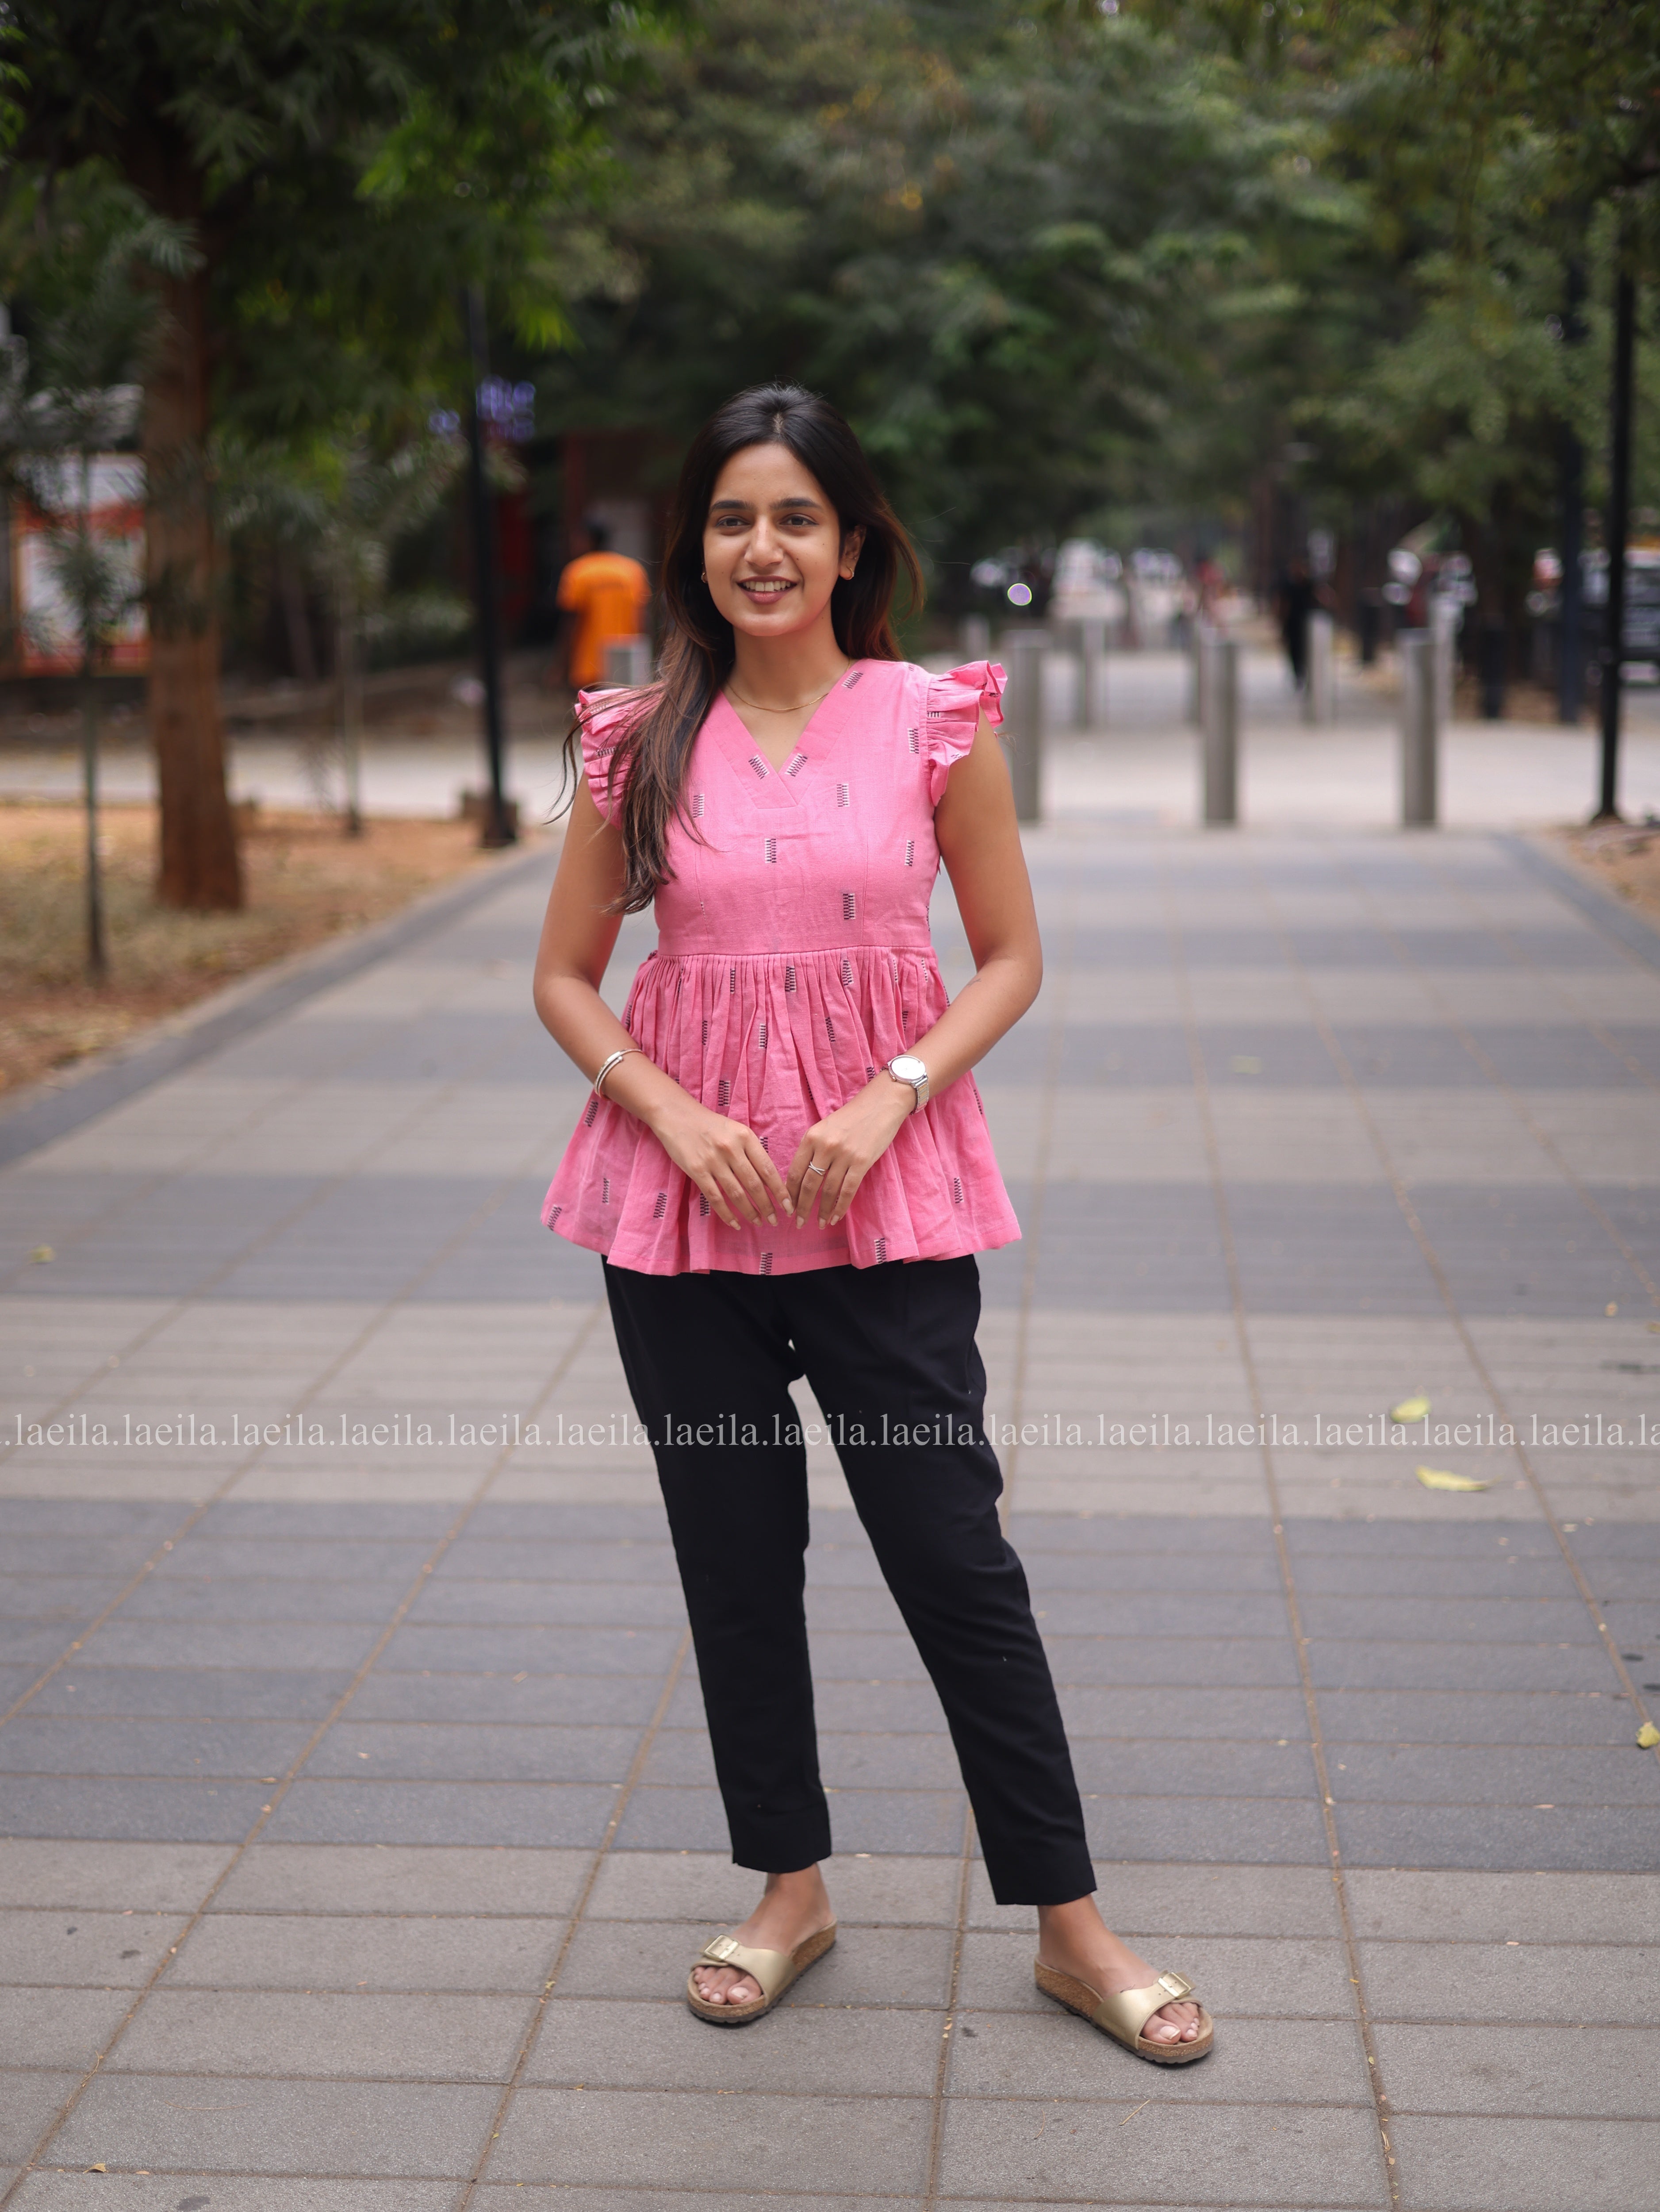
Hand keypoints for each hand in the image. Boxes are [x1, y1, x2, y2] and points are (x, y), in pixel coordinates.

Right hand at [651, 1097, 789, 1229]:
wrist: (677, 1116)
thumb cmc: (711, 1125)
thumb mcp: (736, 1131)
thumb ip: (751, 1151)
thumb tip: (769, 1180)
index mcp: (745, 1137)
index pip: (768, 1169)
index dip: (780, 1191)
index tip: (788, 1206)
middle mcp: (731, 1148)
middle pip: (754, 1185)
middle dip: (768, 1206)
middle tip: (774, 1220)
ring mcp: (713, 1160)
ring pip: (737, 1194)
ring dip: (750, 1212)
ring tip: (759, 1222)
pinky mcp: (697, 1171)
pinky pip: (715, 1198)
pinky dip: (727, 1214)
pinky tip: (735, 1223)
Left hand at [787, 1076, 913, 1229]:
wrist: (880, 1104)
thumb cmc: (852, 1117)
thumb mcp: (825, 1127)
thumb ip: (813, 1149)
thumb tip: (803, 1177)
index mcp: (811, 1137)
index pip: (795, 1171)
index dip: (790, 1193)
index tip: (787, 1207)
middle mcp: (825, 1147)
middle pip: (809, 1184)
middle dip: (802, 1207)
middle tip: (798, 1223)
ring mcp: (844, 1155)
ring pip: (828, 1191)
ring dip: (822, 1211)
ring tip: (819, 1224)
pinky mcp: (862, 1162)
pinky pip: (848, 1190)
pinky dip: (840, 1207)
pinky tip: (835, 1218)